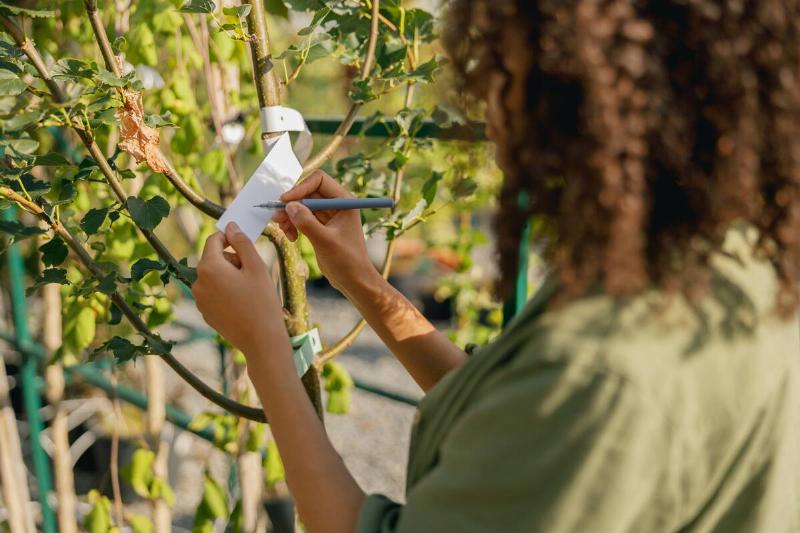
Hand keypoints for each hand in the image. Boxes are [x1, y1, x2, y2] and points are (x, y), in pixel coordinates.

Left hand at [192, 222, 288, 356]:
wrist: (261, 340)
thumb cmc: (262, 301)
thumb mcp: (256, 267)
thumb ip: (241, 243)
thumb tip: (230, 227)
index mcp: (209, 267)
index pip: (214, 240)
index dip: (230, 237)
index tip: (245, 243)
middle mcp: (198, 282)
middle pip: (214, 258)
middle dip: (232, 259)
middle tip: (253, 273)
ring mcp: (200, 299)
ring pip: (214, 276)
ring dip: (229, 276)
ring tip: (249, 290)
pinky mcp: (205, 312)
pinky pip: (214, 292)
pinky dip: (226, 291)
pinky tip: (243, 303)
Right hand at [272, 170, 374, 291]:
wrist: (354, 280)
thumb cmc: (347, 261)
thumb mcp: (325, 241)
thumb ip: (307, 222)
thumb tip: (289, 205)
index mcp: (344, 201)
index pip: (319, 180)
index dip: (300, 188)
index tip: (285, 201)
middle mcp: (336, 204)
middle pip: (307, 193)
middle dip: (291, 204)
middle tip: (277, 217)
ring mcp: (328, 215)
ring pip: (302, 206)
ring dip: (289, 215)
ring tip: (282, 229)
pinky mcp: (320, 227)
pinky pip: (302, 218)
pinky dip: (293, 225)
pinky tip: (291, 237)